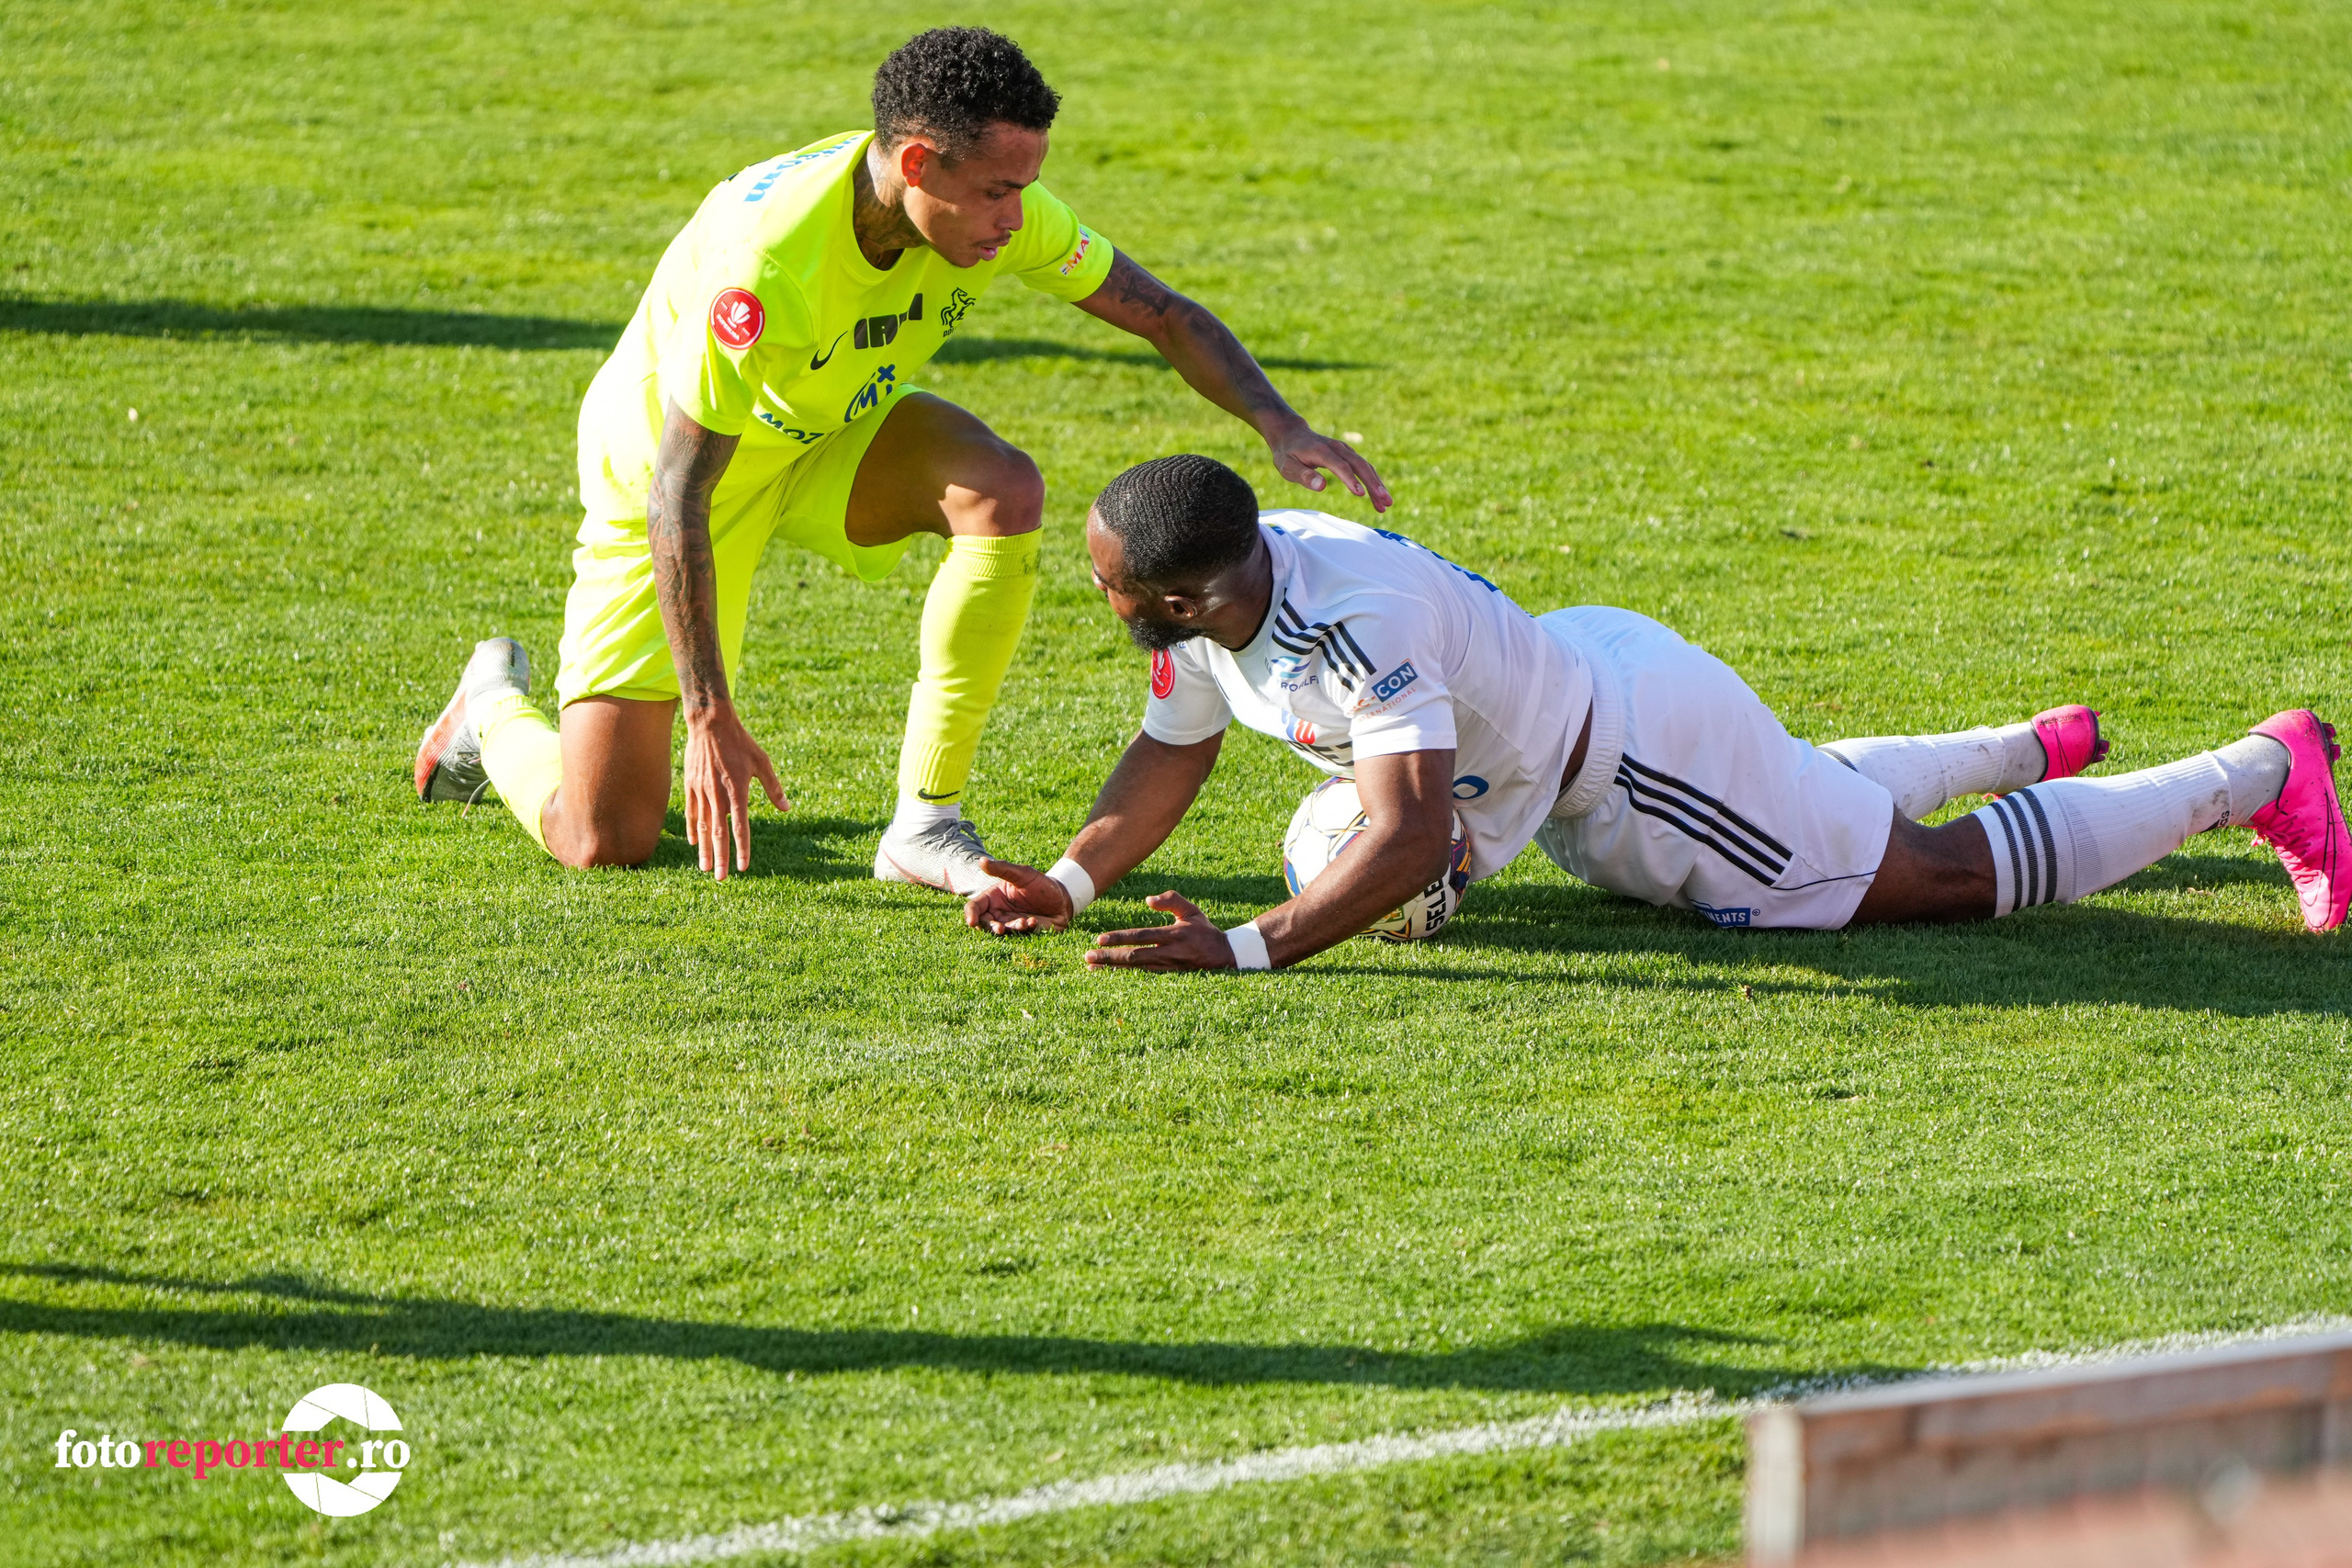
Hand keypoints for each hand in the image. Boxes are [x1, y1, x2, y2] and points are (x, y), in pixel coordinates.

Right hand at [680, 702, 787, 879]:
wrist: (710, 724)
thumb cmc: (741, 742)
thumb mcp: (762, 762)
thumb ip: (774, 788)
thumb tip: (787, 808)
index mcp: (738, 792)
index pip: (740, 828)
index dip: (742, 849)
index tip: (743, 868)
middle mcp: (718, 795)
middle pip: (718, 833)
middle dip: (720, 858)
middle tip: (721, 878)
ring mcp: (701, 791)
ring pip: (702, 826)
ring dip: (704, 849)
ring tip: (705, 868)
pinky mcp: (691, 785)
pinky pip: (691, 812)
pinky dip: (693, 829)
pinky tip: (694, 843)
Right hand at [965, 858, 1074, 934]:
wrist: (1063, 898)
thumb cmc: (1040, 883)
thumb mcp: (1022, 873)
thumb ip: (1002, 868)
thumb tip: (981, 861)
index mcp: (993, 897)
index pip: (975, 907)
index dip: (970, 915)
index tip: (972, 922)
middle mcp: (999, 912)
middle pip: (984, 923)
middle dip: (990, 928)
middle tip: (1000, 928)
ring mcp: (1010, 923)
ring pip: (1001, 931)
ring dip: (1011, 928)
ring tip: (1025, 922)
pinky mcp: (1022, 932)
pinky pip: (1018, 935)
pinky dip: (1025, 930)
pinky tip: (1034, 921)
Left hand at [1086, 891, 1237, 970]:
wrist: (1225, 957)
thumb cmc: (1205, 931)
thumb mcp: (1191, 910)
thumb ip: (1171, 900)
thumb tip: (1148, 900)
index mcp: (1174, 935)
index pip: (1141, 936)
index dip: (1120, 938)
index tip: (1099, 940)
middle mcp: (1169, 953)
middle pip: (1134, 956)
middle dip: (1109, 957)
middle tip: (1088, 957)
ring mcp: (1168, 967)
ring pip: (1136, 969)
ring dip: (1113, 969)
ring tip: (1093, 968)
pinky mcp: (1169, 977)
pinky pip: (1143, 976)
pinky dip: (1126, 976)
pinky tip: (1111, 974)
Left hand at [1266, 422, 1391, 513]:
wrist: (1291, 434)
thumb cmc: (1287, 454)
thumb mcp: (1287, 466)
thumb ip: (1303, 475)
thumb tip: (1321, 486)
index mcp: (1322, 451)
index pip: (1340, 466)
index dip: (1350, 479)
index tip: (1361, 494)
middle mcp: (1337, 448)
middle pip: (1360, 465)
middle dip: (1374, 483)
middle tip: (1385, 501)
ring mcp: (1345, 450)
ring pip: (1365, 467)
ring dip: (1377, 485)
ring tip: (1386, 505)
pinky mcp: (1348, 455)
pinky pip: (1364, 468)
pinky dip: (1373, 481)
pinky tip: (1378, 497)